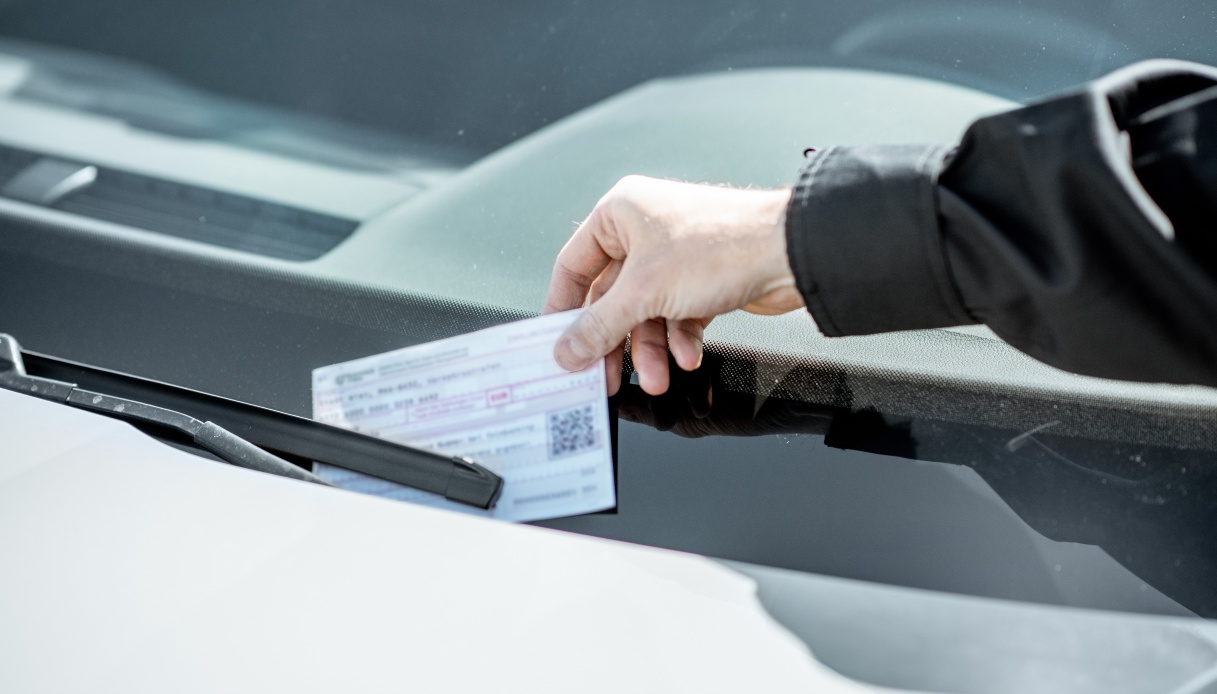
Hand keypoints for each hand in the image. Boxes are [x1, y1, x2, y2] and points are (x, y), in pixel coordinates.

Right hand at [543, 175, 803, 394]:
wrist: (790, 254)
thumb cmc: (720, 246)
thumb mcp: (644, 293)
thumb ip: (599, 326)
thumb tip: (565, 350)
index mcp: (620, 213)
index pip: (574, 266)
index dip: (563, 309)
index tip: (557, 344)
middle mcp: (645, 230)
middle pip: (611, 298)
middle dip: (614, 343)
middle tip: (605, 378)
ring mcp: (675, 256)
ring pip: (646, 313)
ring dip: (650, 350)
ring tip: (658, 379)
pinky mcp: (702, 279)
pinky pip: (676, 316)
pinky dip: (679, 341)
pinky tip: (687, 357)